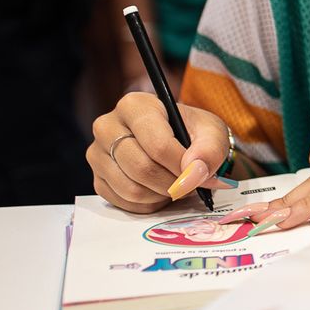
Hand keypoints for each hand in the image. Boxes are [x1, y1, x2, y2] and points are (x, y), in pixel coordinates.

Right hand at [87, 93, 231, 212]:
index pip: (157, 144)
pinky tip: (161, 190)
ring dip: (162, 195)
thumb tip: (193, 171)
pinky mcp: (98, 179)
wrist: (181, 144)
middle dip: (173, 182)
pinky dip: (150, 204)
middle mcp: (107, 126)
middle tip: (190, 183)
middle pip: (142, 168)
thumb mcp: (212, 133)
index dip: (182, 166)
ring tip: (177, 184)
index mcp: (134, 105)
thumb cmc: (194, 133)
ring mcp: (97, 154)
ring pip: (131, 189)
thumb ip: (209, 150)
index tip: (199, 174)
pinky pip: (125, 203)